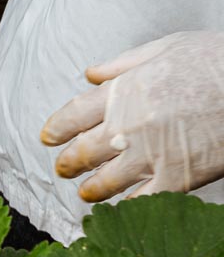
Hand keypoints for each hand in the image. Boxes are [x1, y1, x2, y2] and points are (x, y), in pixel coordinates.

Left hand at [41, 31, 223, 200]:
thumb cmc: (216, 60)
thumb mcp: (166, 48)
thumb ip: (122, 64)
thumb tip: (90, 74)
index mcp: (123, 92)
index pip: (73, 114)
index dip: (57, 128)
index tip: (49, 138)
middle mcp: (129, 125)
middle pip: (84, 151)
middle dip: (68, 162)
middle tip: (62, 169)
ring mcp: (152, 154)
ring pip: (106, 181)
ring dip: (91, 189)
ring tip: (86, 192)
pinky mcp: (178, 177)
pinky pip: (142, 199)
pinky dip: (129, 206)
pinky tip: (124, 207)